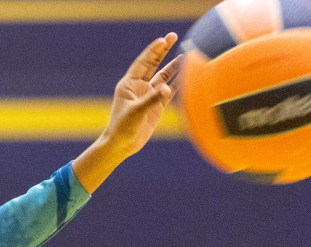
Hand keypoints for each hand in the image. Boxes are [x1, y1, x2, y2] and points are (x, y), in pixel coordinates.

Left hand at [72, 35, 182, 190]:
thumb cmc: (123, 127)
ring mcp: (149, 95)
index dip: (153, 51)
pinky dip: (178, 83)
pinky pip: (169, 91)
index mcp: (129, 84)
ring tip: (186, 55)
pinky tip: (187, 75)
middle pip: (154, 64)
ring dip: (174, 66)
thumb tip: (167, 88)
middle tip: (173, 36)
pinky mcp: (156, 106)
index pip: (143, 62)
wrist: (123, 145)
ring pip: (164, 76)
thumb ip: (152, 99)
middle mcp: (139, 87)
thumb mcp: (136, 112)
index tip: (163, 40)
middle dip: (163, 51)